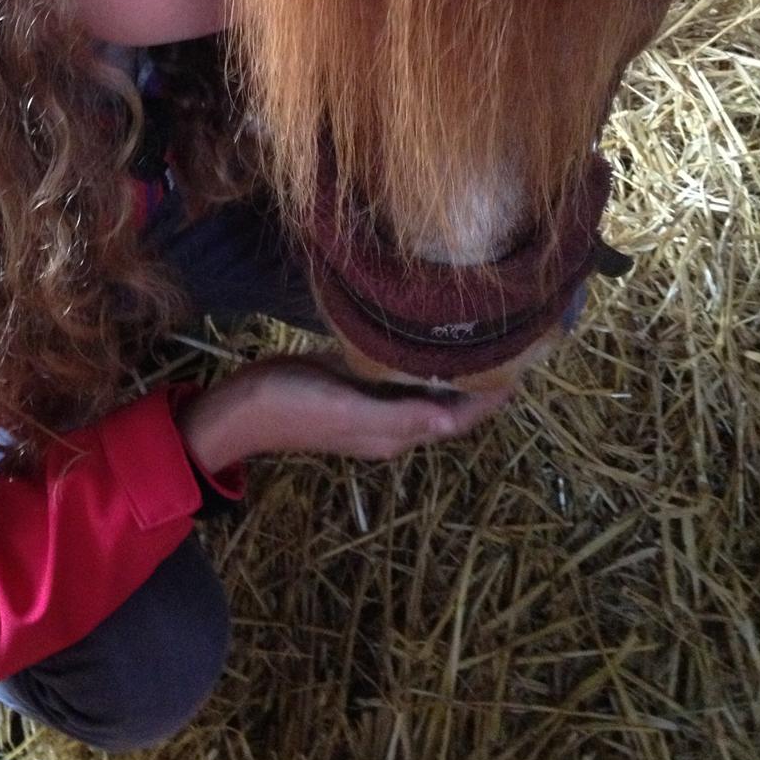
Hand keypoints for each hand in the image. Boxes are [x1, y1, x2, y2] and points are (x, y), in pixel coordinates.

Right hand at [178, 353, 513, 475]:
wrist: (235, 409)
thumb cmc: (290, 408)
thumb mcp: (345, 411)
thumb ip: (399, 418)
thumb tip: (452, 424)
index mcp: (395, 433)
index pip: (458, 416)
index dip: (492, 394)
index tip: (523, 360)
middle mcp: (389, 420)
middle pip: (448, 400)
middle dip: (480, 375)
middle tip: (510, 335)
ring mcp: (369, 400)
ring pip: (424, 383)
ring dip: (451, 362)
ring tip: (480, 327)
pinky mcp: (350, 380)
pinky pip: (394, 369)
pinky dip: (417, 353)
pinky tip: (425, 327)